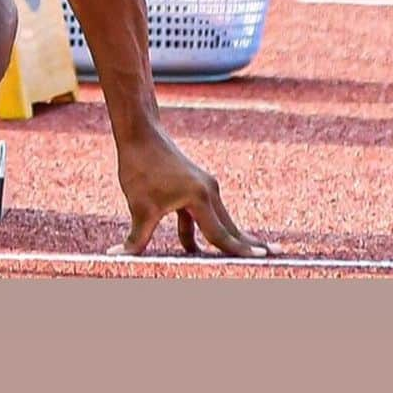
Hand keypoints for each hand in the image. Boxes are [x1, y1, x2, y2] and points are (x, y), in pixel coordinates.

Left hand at [111, 129, 272, 257]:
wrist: (140, 133)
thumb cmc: (140, 168)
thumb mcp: (139, 207)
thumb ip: (136, 239)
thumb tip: (117, 257)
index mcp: (200, 198)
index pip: (222, 234)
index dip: (240, 251)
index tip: (264, 258)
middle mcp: (209, 191)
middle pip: (229, 227)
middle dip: (248, 244)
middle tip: (275, 257)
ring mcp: (203, 187)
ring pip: (218, 220)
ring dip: (226, 239)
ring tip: (250, 253)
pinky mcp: (194, 186)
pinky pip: (202, 214)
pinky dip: (200, 231)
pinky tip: (192, 249)